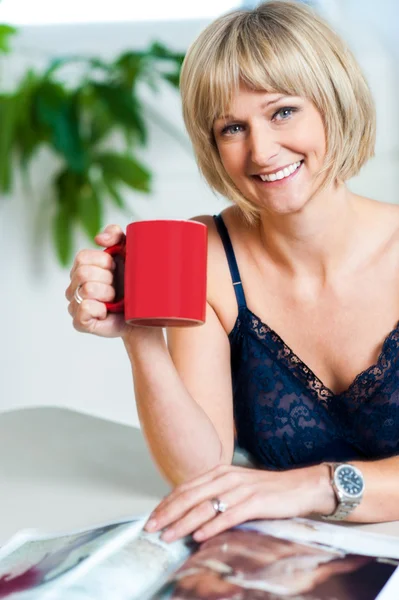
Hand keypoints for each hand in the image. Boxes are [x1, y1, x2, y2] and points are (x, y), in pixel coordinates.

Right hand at [65, 224, 127, 337]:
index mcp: (82, 268)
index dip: (104, 262)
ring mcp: (75, 305)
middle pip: (83, 273)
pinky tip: (107, 312)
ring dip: (107, 294)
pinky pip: (84, 309)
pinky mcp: (80, 323)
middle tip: (117, 287)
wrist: (146, 313)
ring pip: (86, 290)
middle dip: (107, 279)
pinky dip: (100, 309)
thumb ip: (116, 235)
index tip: (116, 269)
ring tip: (115, 300)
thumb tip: (98, 240)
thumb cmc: (136, 284)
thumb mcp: (130, 252)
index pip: (82, 257)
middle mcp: (74, 286)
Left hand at [144, 463, 333, 542]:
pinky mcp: (256, 501)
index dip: (166, 503)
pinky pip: (230, 515)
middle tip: (150, 528)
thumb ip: (215, 495)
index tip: (151, 518)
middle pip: (190, 496)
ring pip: (205, 507)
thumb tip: (190, 513)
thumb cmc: (267, 491)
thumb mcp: (236, 488)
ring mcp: (241, 488)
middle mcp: (227, 477)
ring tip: (168, 536)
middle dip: (167, 513)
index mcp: (220, 472)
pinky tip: (200, 536)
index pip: (186, 488)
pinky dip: (213, 526)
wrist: (301, 487)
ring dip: (184, 523)